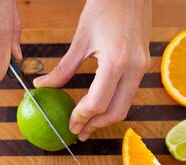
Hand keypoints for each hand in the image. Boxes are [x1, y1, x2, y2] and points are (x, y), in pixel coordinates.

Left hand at [33, 0, 150, 140]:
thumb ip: (63, 68)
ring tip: (86, 123)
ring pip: (125, 105)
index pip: (98, 102)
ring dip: (105, 118)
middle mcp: (134, 68)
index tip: (70, 124)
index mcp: (116, 61)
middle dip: (96, 125)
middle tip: (78, 132)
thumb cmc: (104, 8)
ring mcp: (142, 68)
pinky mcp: (144, 66)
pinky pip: (128, 93)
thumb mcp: (80, 40)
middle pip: (116, 112)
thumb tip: (42, 86)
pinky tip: (98, 106)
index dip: (82, 117)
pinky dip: (113, 104)